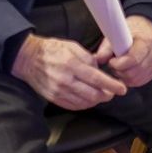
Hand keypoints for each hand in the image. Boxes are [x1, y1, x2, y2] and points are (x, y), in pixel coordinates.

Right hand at [12, 33, 127, 109]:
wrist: (28, 59)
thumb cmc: (51, 50)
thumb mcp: (72, 46)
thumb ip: (88, 58)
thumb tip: (100, 68)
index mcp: (71, 64)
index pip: (97, 79)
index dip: (112, 85)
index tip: (122, 89)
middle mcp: (65, 80)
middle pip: (93, 94)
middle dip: (107, 95)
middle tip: (113, 92)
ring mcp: (59, 91)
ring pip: (85, 102)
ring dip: (97, 100)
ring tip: (101, 95)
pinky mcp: (54, 98)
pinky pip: (74, 106)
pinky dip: (85, 104)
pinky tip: (89, 99)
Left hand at [95, 15, 151, 87]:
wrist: (147, 28)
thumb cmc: (132, 30)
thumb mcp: (118, 32)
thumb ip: (107, 47)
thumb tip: (99, 58)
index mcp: (146, 41)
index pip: (132, 59)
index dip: (118, 64)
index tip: (111, 60)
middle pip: (133, 73)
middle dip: (119, 71)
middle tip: (113, 63)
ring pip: (135, 80)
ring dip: (123, 76)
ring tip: (119, 66)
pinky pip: (140, 82)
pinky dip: (130, 79)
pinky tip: (125, 70)